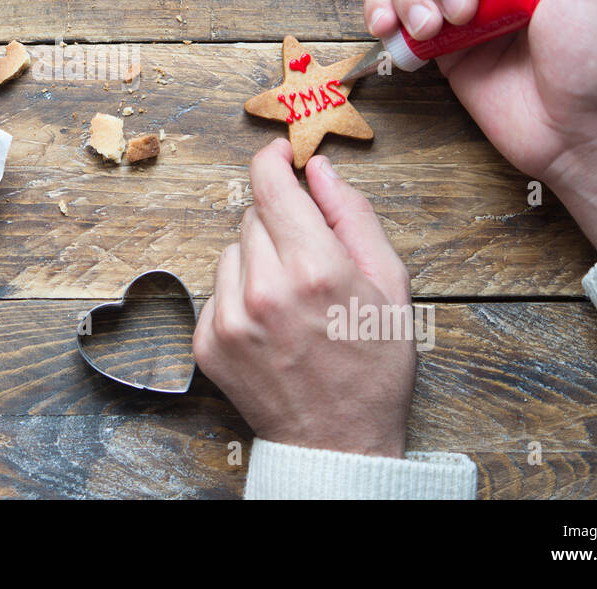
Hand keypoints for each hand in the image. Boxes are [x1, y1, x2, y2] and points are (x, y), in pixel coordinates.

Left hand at [194, 141, 415, 456]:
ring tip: (292, 301)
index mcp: (314, 268)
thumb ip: (354, 216)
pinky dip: (239, 296)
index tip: (280, 154)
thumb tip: (320, 168)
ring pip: (232, 251)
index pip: (271, 185)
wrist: (337, 443)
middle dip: (279, 223)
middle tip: (310, 257)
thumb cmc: (373, 367)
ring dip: (257, 260)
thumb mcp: (389, 285)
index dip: (273, 160)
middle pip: (253, 216)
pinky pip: (217, 290)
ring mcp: (228, 318)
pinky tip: (270, 325)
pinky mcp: (207, 341)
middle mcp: (264, 289)